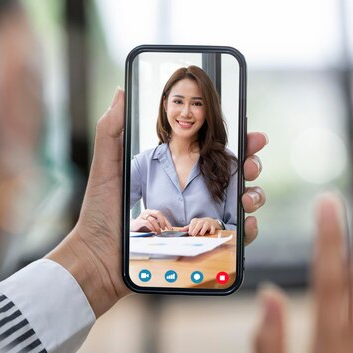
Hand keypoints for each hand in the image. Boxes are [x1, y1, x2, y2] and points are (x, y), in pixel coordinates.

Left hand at [46, 88, 268, 316]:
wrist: (98, 259)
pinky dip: (248, 229)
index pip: (217, 153)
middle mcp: (196, 194)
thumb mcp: (107, 167)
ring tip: (247, 197)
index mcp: (179, 173)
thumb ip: (112, 129)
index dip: (240, 143)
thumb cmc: (100, 214)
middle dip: (252, 166)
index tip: (253, 135)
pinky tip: (245, 223)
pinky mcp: (204, 246)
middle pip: (236, 176)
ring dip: (254, 196)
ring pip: (243, 204)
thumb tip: (122, 92)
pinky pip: (235, 238)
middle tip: (250, 165)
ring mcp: (203, 220)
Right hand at [131, 209, 172, 232]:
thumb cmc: (143, 226)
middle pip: (158, 213)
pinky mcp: (139, 221)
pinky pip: (147, 223)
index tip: (170, 228)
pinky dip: (151, 227)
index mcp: (152, 212)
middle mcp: (148, 212)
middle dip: (163, 221)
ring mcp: (143, 216)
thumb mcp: (153, 225)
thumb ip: (159, 224)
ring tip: (158, 232)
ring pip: (153, 219)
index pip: (162, 215)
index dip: (167, 222)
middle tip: (164, 229)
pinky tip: (153, 231)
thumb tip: (167, 228)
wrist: (133, 227)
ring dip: (157, 227)